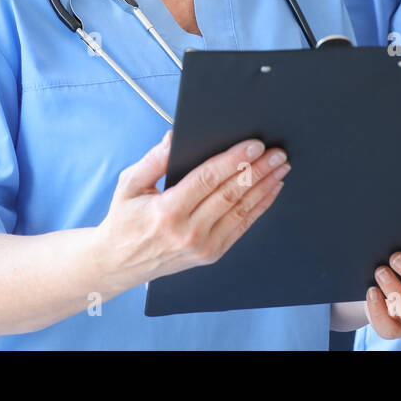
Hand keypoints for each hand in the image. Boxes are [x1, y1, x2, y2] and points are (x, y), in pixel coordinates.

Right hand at [95, 132, 289, 287]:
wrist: (119, 264)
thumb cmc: (124, 220)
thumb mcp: (128, 184)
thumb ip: (153, 160)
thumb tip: (174, 136)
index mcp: (167, 211)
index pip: (207, 180)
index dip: (233, 161)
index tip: (254, 145)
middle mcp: (188, 232)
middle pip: (230, 194)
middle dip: (257, 170)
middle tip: (277, 153)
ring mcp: (202, 247)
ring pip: (241, 211)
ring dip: (264, 187)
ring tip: (280, 168)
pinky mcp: (211, 255)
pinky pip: (241, 227)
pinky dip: (260, 207)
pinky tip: (270, 190)